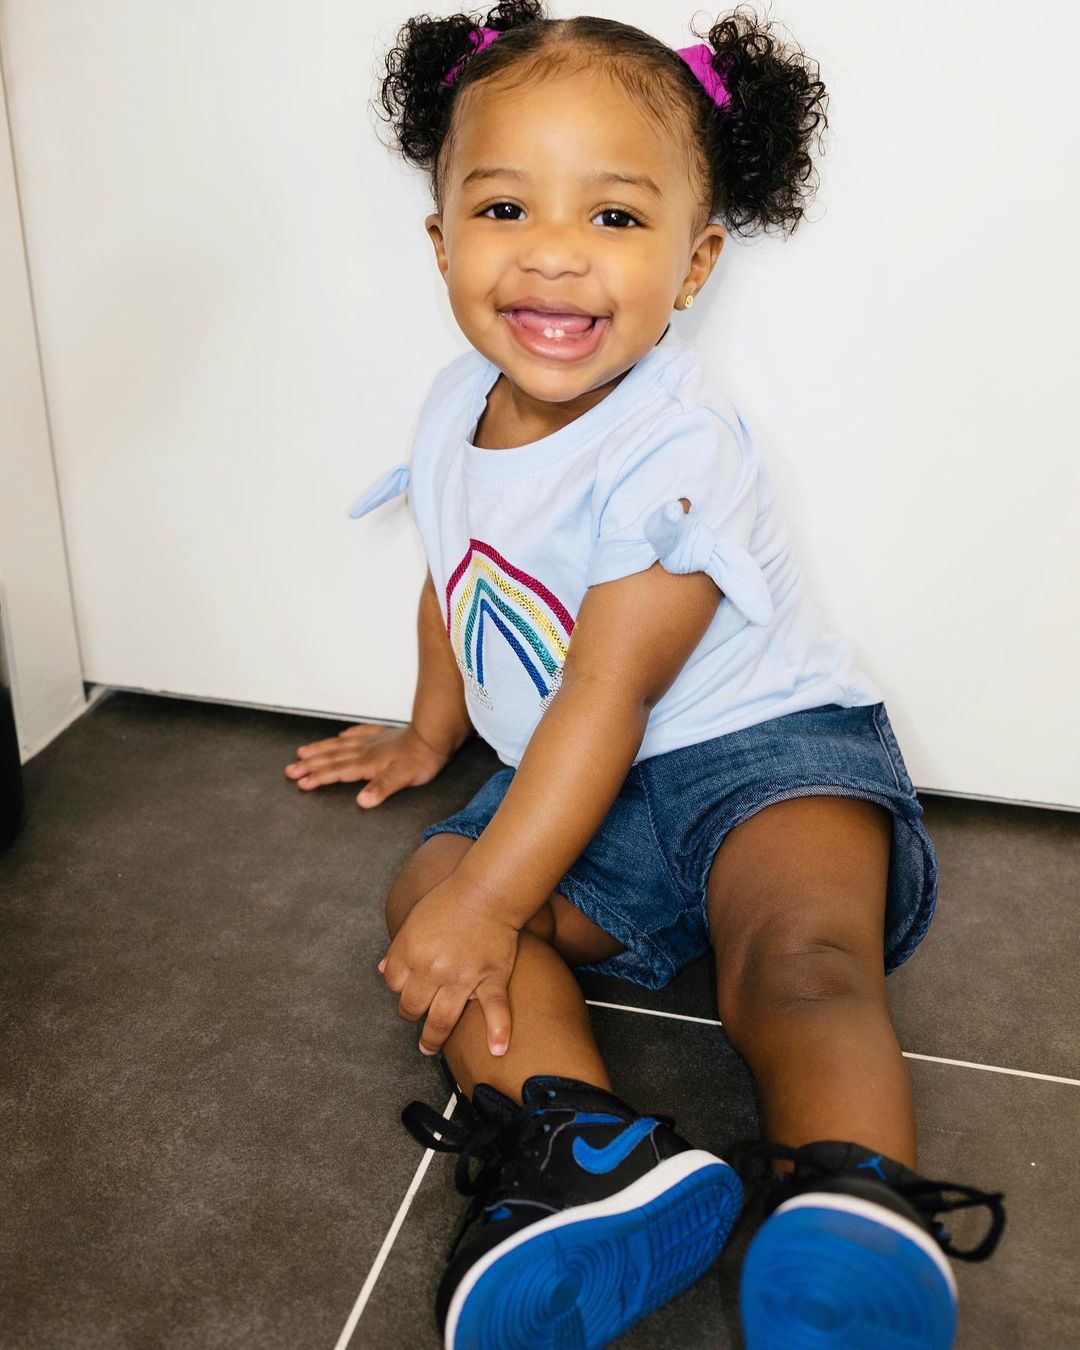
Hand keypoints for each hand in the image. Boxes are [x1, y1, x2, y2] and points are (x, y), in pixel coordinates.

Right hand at [284, 722, 453, 807]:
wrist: (435, 735)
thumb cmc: (421, 759)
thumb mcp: (402, 778)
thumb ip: (381, 788)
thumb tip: (361, 801)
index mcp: (367, 763)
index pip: (337, 772)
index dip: (318, 777)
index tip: (300, 783)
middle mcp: (365, 750)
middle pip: (332, 758)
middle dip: (310, 764)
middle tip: (289, 769)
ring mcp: (373, 741)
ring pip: (340, 745)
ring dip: (320, 750)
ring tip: (302, 752)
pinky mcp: (383, 735)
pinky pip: (359, 733)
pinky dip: (346, 736)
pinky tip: (341, 736)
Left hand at [379, 876, 517, 1056]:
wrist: (487, 890)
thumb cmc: (449, 900)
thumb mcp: (413, 920)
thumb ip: (398, 948)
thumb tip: (382, 969)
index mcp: (410, 952)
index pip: (392, 984)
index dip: (398, 987)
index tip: (406, 987)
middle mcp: (433, 969)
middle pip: (412, 1007)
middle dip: (411, 1013)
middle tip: (416, 1016)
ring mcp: (463, 977)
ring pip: (442, 1019)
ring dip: (433, 1038)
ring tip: (429, 1048)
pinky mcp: (491, 978)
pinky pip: (494, 1009)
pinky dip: (498, 1031)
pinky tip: (497, 1049)